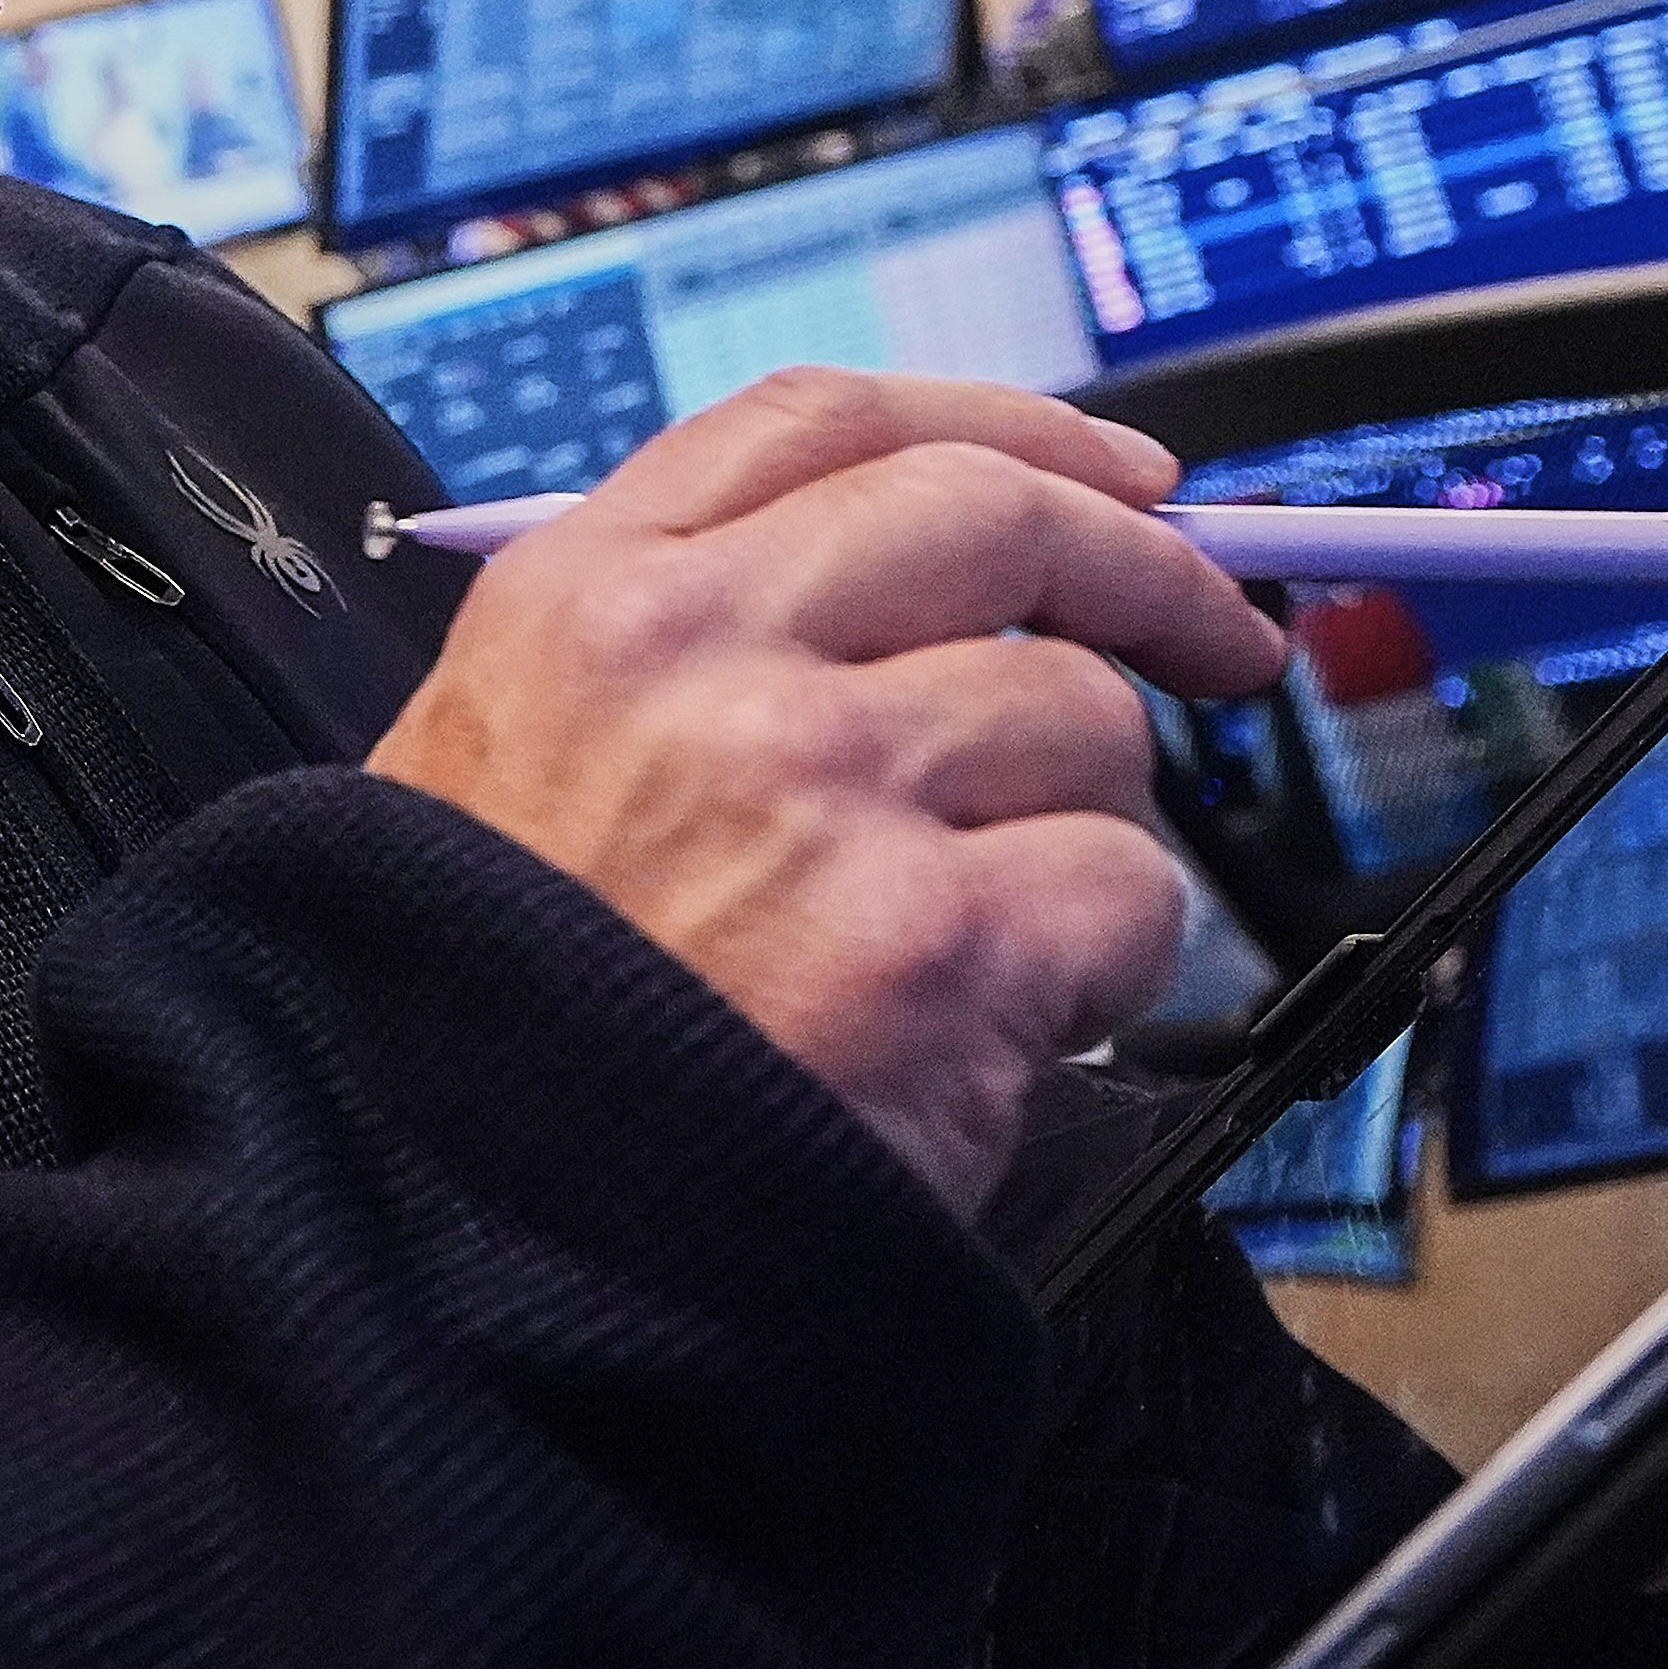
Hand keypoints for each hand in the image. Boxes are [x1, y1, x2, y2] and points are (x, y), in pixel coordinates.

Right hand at [368, 369, 1290, 1215]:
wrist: (454, 1245)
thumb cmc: (483, 1032)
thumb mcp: (495, 764)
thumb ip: (671, 650)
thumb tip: (916, 596)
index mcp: (582, 601)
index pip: (823, 423)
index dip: (1001, 427)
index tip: (1110, 472)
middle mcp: (697, 660)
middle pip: (990, 515)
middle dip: (1143, 569)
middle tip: (1212, 634)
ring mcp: (817, 790)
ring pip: (1083, 718)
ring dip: (1083, 824)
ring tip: (989, 930)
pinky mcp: (931, 943)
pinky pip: (1125, 891)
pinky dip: (1101, 960)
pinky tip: (1007, 1020)